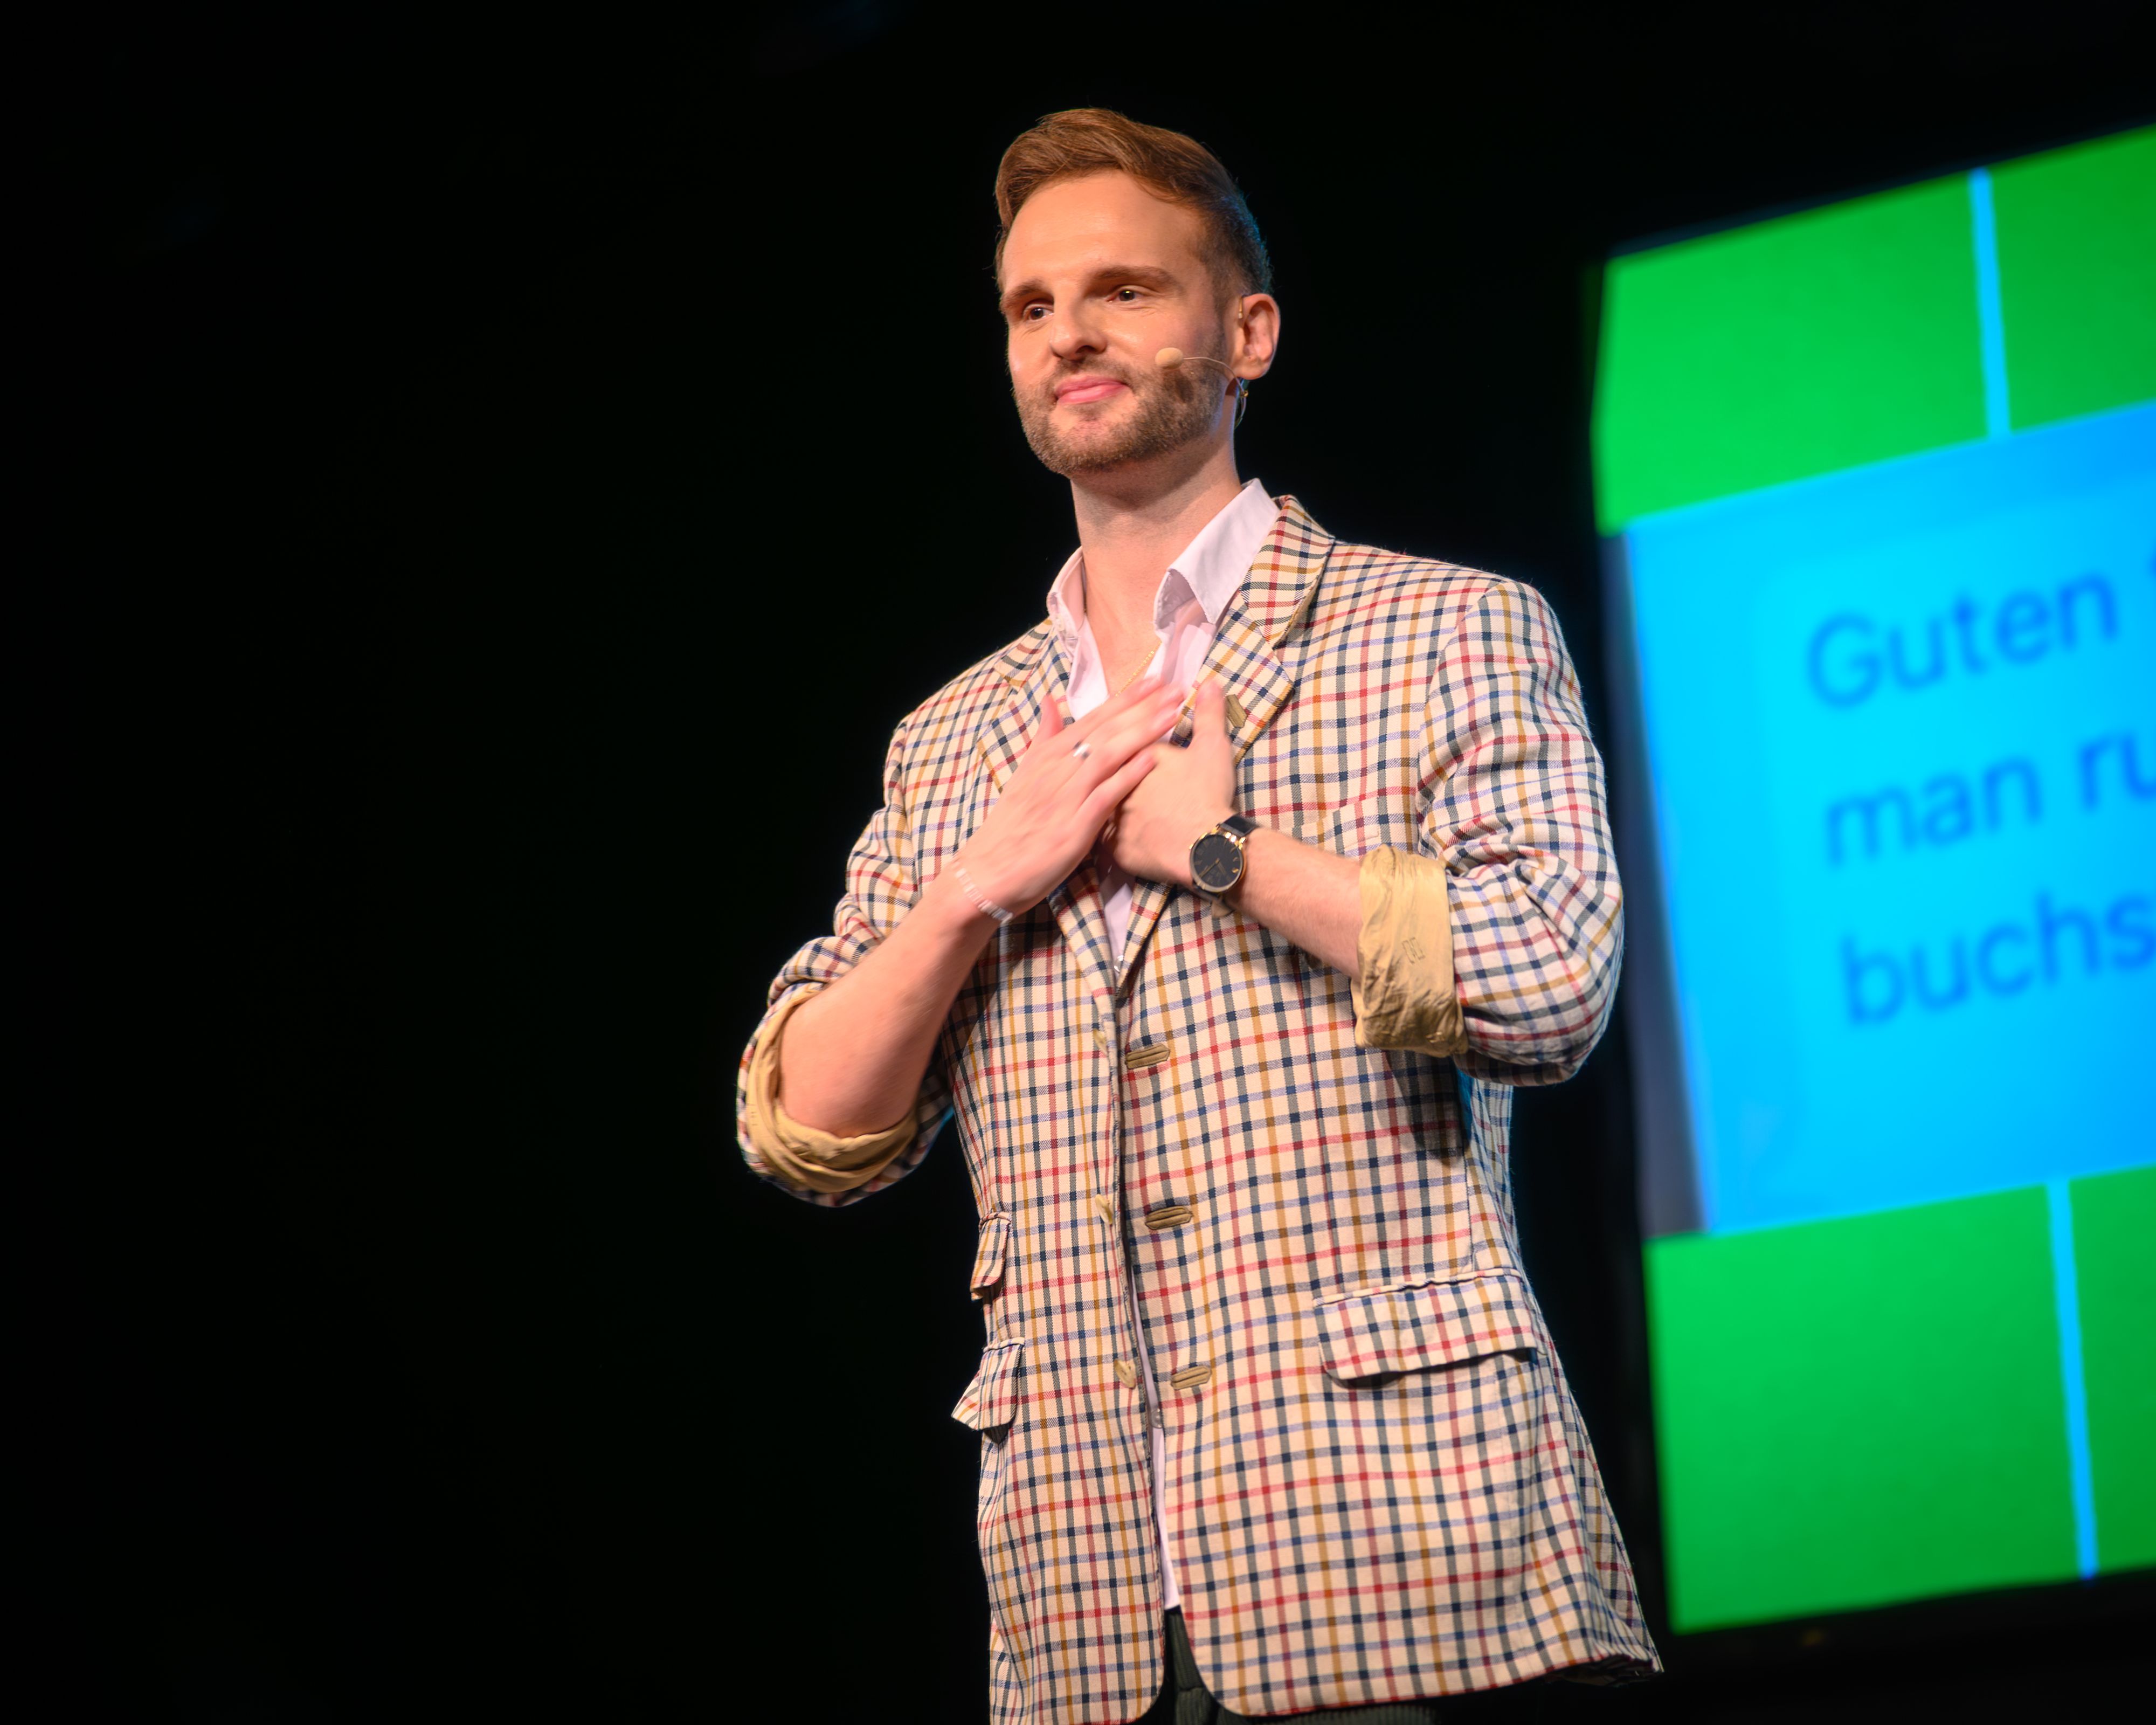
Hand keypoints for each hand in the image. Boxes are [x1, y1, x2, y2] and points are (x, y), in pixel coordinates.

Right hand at [950, 675, 1186, 914]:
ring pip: (1107, 755)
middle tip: (1175, 688)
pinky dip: (1127, 776)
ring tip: (1171, 714)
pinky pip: (1104, 796)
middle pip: (1105, 731)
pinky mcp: (1072, 828)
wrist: (988, 872)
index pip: (1091, 719)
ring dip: (1141, 732)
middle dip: (1141, 707)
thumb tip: (1051, 701)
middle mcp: (1056, 770)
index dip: (1124, 698)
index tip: (1153, 679)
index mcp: (1046, 756)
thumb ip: (1043, 738)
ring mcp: (1065, 797)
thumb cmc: (1010, 827)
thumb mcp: (1023, 775)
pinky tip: (1151, 760)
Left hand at [1106, 678, 1236, 887]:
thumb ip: (1208, 714)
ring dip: (1098, 798)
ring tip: (1111, 800)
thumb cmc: (1207, 794)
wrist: (1203, 845)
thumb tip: (1209, 682)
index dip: (1128, 731)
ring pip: (1096, 802)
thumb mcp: (1212, 747)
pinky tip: (1106, 831)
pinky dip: (1106, 833)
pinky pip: (1102, 838)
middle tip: (1123, 774)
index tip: (1133, 735)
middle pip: (1104, 767)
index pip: (1123, 736)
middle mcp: (1114, 781)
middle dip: (1106, 765)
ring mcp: (1110, 815)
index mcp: (1134, 753)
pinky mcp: (1113, 846)